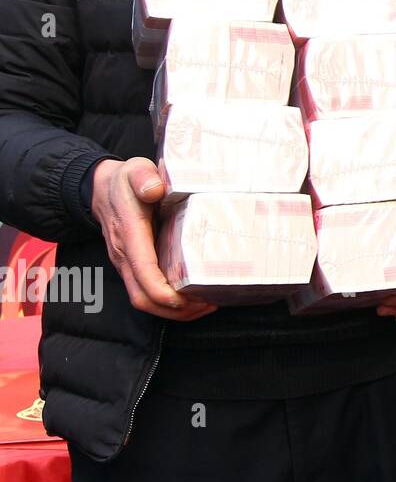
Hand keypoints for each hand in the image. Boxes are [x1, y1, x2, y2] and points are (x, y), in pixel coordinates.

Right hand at [91, 158, 215, 320]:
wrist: (101, 188)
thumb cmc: (125, 180)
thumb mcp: (135, 170)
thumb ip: (144, 178)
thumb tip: (155, 189)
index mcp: (129, 234)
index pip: (143, 272)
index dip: (164, 291)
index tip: (189, 298)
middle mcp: (125, 255)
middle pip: (143, 298)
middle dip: (175, 309)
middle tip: (208, 305)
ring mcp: (127, 263)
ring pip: (144, 300)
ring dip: (174, 310)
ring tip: (205, 306)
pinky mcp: (133, 265)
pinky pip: (146, 292)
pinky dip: (168, 302)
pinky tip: (192, 296)